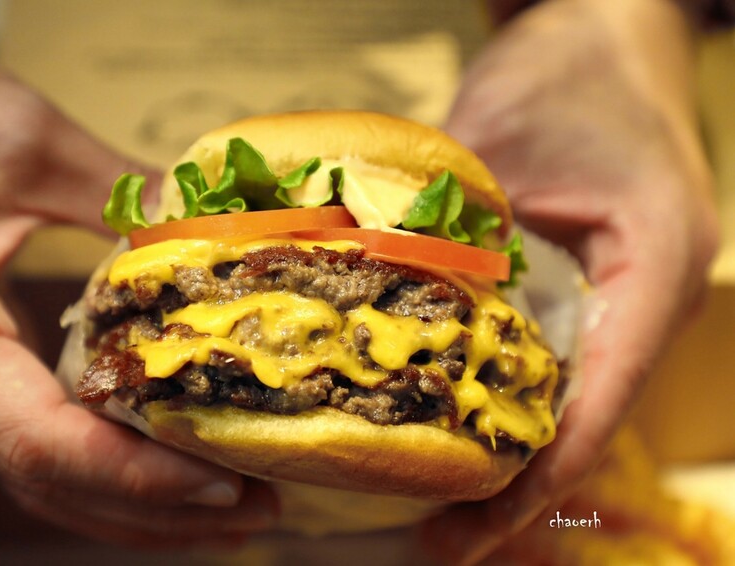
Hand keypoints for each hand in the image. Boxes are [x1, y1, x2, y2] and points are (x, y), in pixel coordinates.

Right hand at [0, 37, 277, 547]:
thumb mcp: (20, 141)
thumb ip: (121, 191)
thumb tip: (210, 222)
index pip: (43, 440)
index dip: (140, 474)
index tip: (227, 479)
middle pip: (53, 481)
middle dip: (161, 506)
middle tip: (259, 506)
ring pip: (39, 479)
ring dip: (136, 502)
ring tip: (227, 504)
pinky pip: (27, 445)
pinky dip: (97, 469)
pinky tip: (155, 468)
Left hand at [423, 0, 717, 561]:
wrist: (600, 33)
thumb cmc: (566, 72)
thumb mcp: (501, 141)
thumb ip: (456, 228)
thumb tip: (383, 306)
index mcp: (653, 264)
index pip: (601, 394)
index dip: (541, 469)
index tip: (480, 523)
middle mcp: (646, 294)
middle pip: (587, 412)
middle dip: (519, 483)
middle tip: (446, 538)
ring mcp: (621, 294)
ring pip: (569, 395)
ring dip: (510, 453)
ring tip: (443, 509)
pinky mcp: (588, 284)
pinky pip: (550, 359)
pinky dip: (506, 401)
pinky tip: (454, 429)